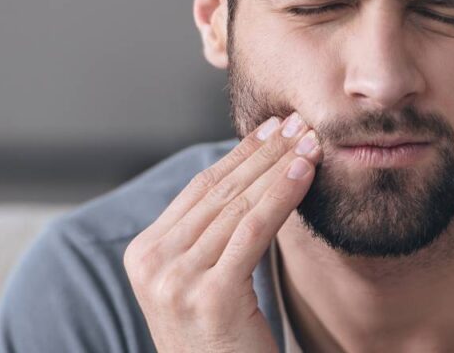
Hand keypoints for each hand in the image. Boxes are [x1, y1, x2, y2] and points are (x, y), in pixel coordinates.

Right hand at [123, 113, 320, 352]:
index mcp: (143, 255)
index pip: (197, 190)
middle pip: (218, 192)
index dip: (239, 155)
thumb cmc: (222, 343)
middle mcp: (152, 264)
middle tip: (298, 123)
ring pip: (238, 205)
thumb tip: (249, 175)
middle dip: (263, 153)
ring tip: (310, 142)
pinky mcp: (211, 296)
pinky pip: (253, 230)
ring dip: (279, 167)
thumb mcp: (202, 282)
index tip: (272, 129)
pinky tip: (304, 173)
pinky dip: (282, 195)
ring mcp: (177, 280)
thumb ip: (209, 238)